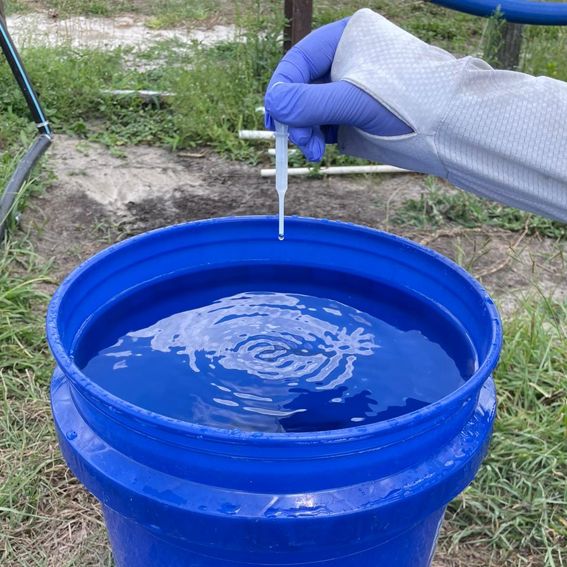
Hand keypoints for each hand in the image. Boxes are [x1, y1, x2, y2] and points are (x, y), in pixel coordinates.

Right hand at [264, 18, 411, 161]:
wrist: (445, 127)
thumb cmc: (407, 104)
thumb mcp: (355, 102)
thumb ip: (311, 103)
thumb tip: (273, 104)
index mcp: (343, 38)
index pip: (297, 63)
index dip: (282, 93)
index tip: (279, 123)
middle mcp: (342, 58)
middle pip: (300, 87)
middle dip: (296, 119)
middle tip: (305, 147)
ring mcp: (346, 84)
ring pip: (309, 106)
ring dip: (306, 130)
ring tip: (316, 152)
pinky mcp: (352, 107)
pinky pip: (323, 119)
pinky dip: (318, 134)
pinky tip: (324, 146)